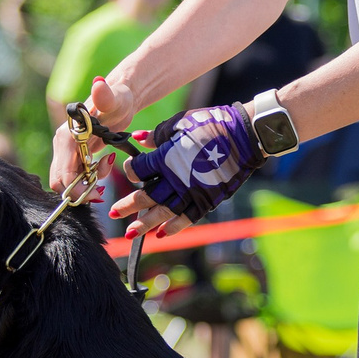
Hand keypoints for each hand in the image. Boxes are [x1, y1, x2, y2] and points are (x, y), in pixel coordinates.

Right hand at [46, 73, 135, 191]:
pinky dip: (88, 179)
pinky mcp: (73, 154)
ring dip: (86, 184)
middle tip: (102, 185)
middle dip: (81, 190)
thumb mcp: (115, 98)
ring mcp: (65, 150)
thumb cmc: (118, 98)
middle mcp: (61, 144)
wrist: (119, 98)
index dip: (78, 190)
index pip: (64, 175)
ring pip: (67, 181)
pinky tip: (104, 165)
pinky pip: (75, 176)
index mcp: (66, 137)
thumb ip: (106, 95)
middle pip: (60, 182)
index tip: (99, 192)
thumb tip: (99, 84)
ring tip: (106, 166)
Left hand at [115, 103, 260, 232]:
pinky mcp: (207, 199)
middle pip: (145, 196)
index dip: (131, 170)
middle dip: (128, 205)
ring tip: (130, 233)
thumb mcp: (179, 123)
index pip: (138, 170)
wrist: (244, 135)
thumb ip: (156, 135)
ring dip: (145, 223)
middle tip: (114, 213)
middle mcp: (174, 178)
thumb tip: (138, 138)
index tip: (132, 167)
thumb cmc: (210, 124)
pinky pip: (187, 218)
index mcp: (165, 157)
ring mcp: (191, 192)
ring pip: (162, 211)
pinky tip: (160, 234)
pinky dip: (173, 227)